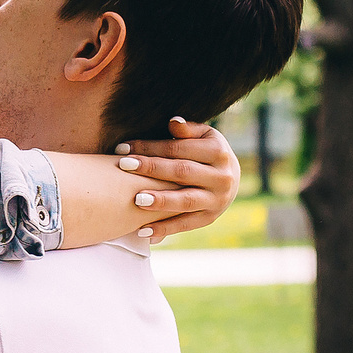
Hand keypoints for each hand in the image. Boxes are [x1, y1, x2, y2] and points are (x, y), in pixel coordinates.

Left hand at [111, 118, 240, 240]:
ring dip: (161, 201)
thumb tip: (173, 123)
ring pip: (186, 201)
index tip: (123, 148)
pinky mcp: (210, 218)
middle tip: (123, 165)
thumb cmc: (206, 152)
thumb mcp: (203, 136)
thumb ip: (187, 130)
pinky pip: (185, 224)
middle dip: (151, 168)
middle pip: (181, 172)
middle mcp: (221, 177)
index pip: (178, 149)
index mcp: (218, 152)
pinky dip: (164, 229)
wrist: (230, 178)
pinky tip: (143, 230)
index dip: (150, 147)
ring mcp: (217, 200)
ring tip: (137, 200)